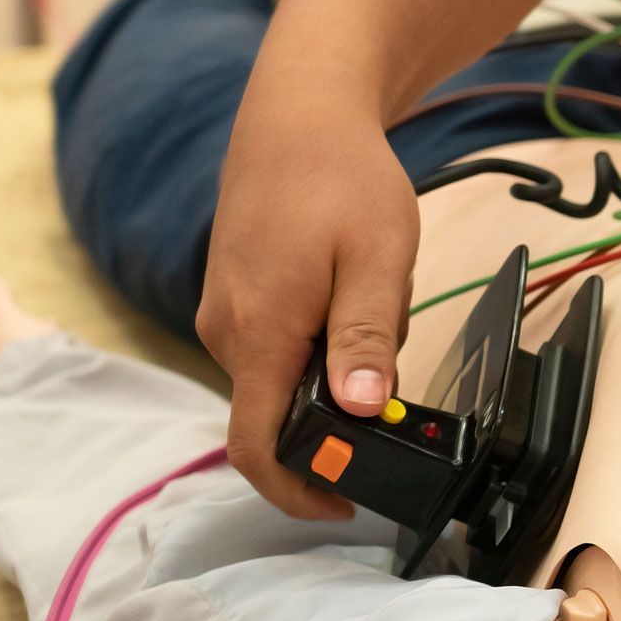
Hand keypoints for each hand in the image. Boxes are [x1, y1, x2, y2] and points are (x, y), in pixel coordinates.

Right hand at [197, 88, 418, 516]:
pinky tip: (354, 287)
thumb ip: (369, 339)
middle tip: (393, 351)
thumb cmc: (340, 178)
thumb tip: (362, 409)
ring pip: (289, 375)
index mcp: (259, 333)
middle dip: (345, 405)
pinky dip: (326, 336)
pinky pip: (283, 344)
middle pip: (284, 413)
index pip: (258, 448)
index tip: (345, 506)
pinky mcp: (239, 298)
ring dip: (341, 363)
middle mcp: (228, 332)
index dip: (298, 491)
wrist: (298, 114)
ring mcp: (228, 314)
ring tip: (376, 296)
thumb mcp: (378, 259)